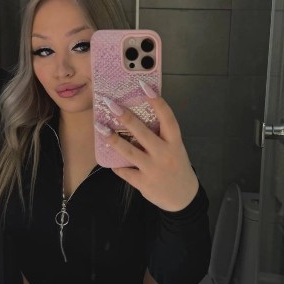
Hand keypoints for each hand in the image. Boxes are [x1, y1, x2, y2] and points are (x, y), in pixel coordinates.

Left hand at [95, 86, 198, 211]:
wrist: (183, 197)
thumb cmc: (176, 166)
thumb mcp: (174, 148)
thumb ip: (160, 136)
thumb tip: (136, 118)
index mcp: (174, 142)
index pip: (167, 118)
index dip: (156, 101)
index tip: (144, 86)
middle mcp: (165, 154)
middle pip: (143, 132)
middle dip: (125, 117)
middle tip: (110, 104)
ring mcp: (153, 169)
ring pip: (129, 152)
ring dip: (113, 139)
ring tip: (100, 128)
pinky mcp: (143, 183)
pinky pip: (124, 171)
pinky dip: (116, 164)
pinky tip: (108, 158)